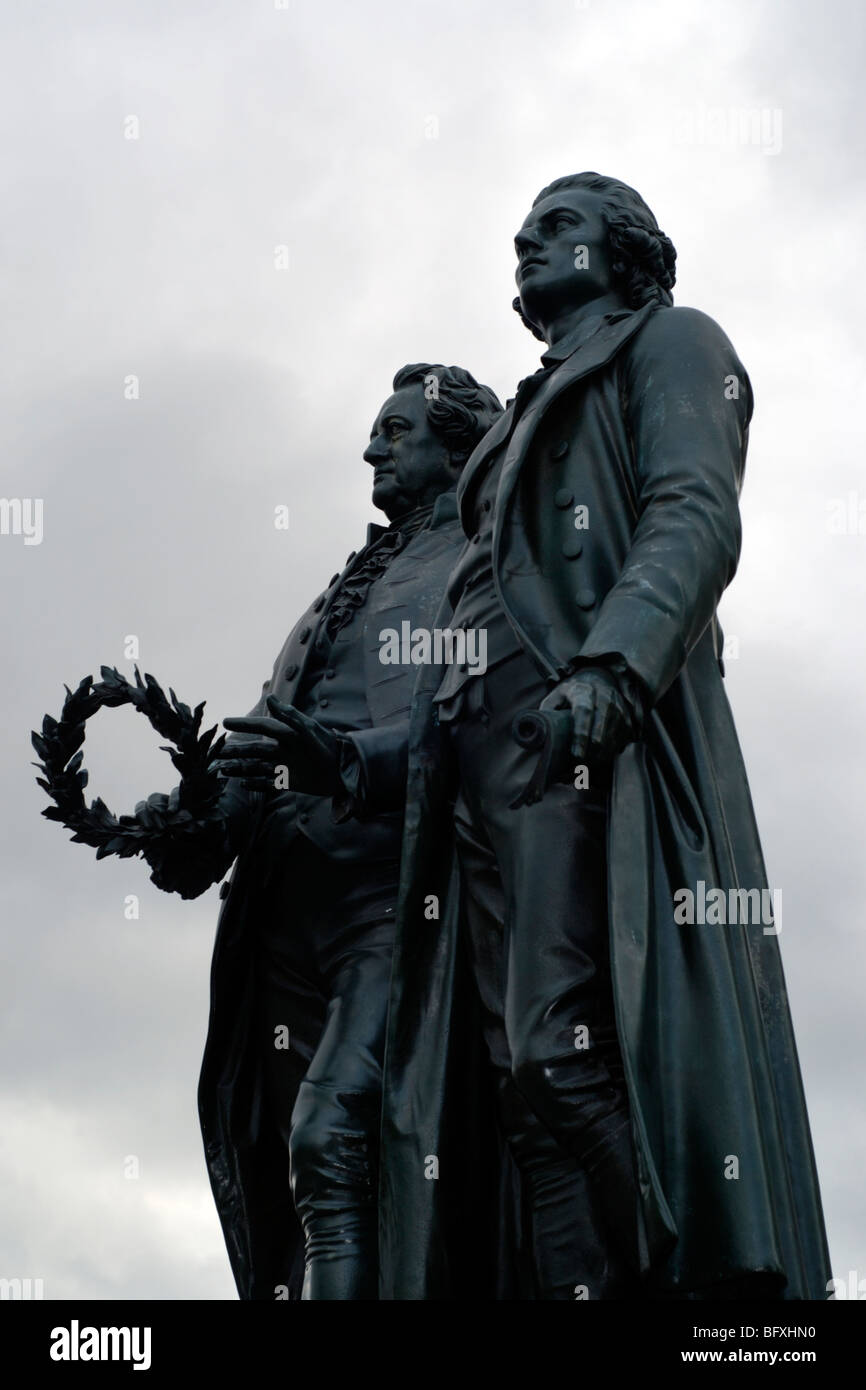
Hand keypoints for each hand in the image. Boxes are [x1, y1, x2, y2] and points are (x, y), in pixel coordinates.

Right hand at [217, 697, 342, 795]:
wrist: (346, 772)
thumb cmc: (329, 748)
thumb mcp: (310, 731)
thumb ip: (290, 716)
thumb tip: (270, 698)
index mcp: (288, 735)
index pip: (262, 727)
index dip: (244, 723)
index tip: (225, 722)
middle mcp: (284, 749)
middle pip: (255, 750)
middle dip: (236, 751)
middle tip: (217, 752)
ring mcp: (286, 766)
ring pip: (257, 767)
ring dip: (240, 768)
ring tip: (223, 770)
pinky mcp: (290, 782)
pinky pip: (268, 783)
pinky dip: (256, 784)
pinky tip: (243, 784)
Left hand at [538, 668, 636, 764]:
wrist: (598, 679)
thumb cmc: (571, 694)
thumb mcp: (555, 697)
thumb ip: (547, 713)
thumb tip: (537, 734)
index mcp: (582, 689)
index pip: (583, 711)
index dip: (581, 735)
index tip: (576, 754)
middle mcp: (604, 695)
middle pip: (601, 726)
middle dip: (591, 750)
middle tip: (579, 767)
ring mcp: (618, 705)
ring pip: (614, 735)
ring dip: (601, 755)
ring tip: (587, 768)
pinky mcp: (627, 716)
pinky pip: (623, 739)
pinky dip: (611, 752)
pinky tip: (599, 760)